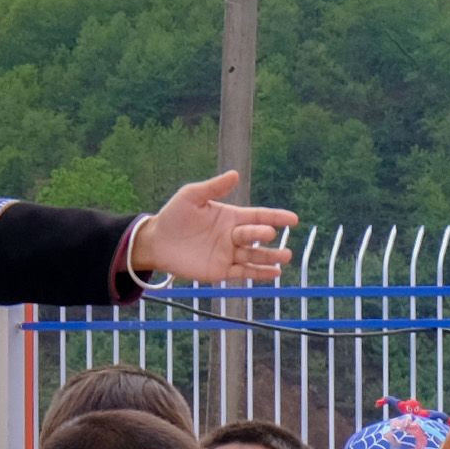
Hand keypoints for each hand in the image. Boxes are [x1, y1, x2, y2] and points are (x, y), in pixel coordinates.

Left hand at [127, 173, 299, 286]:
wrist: (156, 242)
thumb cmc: (174, 216)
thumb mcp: (191, 196)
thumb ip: (213, 188)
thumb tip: (235, 174)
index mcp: (231, 217)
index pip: (258, 216)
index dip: (276, 217)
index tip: (293, 219)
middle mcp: (233, 236)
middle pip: (255, 236)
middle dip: (264, 235)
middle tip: (269, 235)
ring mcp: (229, 254)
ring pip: (254, 256)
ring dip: (270, 257)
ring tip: (285, 257)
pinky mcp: (221, 271)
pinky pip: (244, 273)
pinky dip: (259, 274)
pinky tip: (274, 273)